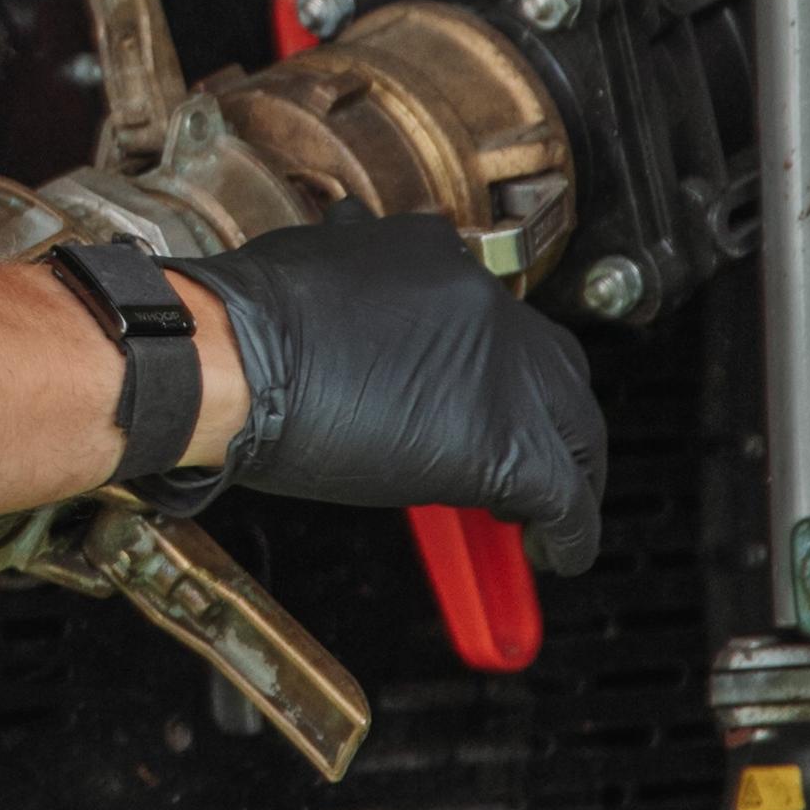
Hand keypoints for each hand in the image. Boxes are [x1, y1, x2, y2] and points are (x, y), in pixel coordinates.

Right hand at [186, 212, 605, 575]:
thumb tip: (355, 305)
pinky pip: (565, 497)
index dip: (499, 369)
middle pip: (559, 367)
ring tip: (546, 513)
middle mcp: (483, 303)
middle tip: (538, 454)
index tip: (484, 397)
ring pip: (578, 429)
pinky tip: (556, 554)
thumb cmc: (241, 324)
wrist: (232, 356)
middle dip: (556, 417)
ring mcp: (502, 371)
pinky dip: (569, 533)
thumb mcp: (314, 271)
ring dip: (570, 471)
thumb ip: (359, 290)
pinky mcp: (506, 441)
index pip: (495, 315)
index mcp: (435, 255)